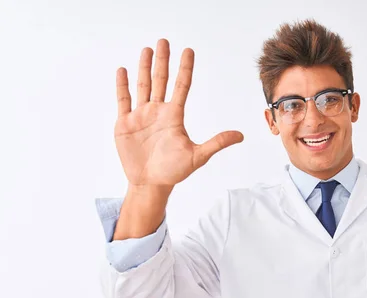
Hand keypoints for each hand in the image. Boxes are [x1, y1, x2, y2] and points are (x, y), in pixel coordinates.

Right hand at [114, 39, 243, 188]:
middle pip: (161, 80)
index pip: (181, 86)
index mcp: (174, 116)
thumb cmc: (174, 171)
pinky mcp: (125, 124)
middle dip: (162, 61)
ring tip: (147, 50)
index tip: (188, 51)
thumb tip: (240, 136)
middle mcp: (158, 112)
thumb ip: (217, 143)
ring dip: (144, 68)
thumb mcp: (198, 156)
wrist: (151, 184)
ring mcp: (141, 116)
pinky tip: (123, 70)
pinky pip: (124, 100)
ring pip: (143, 86)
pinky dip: (122, 86)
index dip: (185, 69)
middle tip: (164, 41)